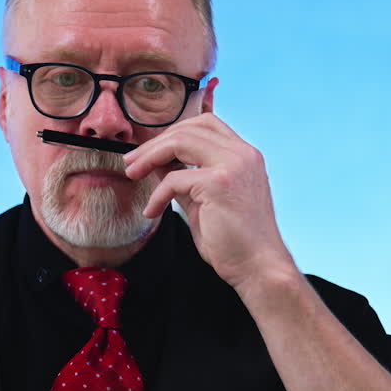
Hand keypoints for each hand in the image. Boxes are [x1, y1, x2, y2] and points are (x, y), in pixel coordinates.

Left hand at [124, 112, 296, 289]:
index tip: (149, 151)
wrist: (259, 268)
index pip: (206, 123)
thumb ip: (185, 178)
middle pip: (189, 128)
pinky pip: (174, 179)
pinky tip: (152, 212)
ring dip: (150, 157)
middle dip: (154, 143)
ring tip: (132, 174)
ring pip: (180, 142)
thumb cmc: (234, 241)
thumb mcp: (204, 201)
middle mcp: (243, 154)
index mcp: (244, 155)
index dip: (173, 132)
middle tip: (131, 161)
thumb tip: (157, 163)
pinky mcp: (219, 183)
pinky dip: (157, 195)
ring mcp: (233, 165)